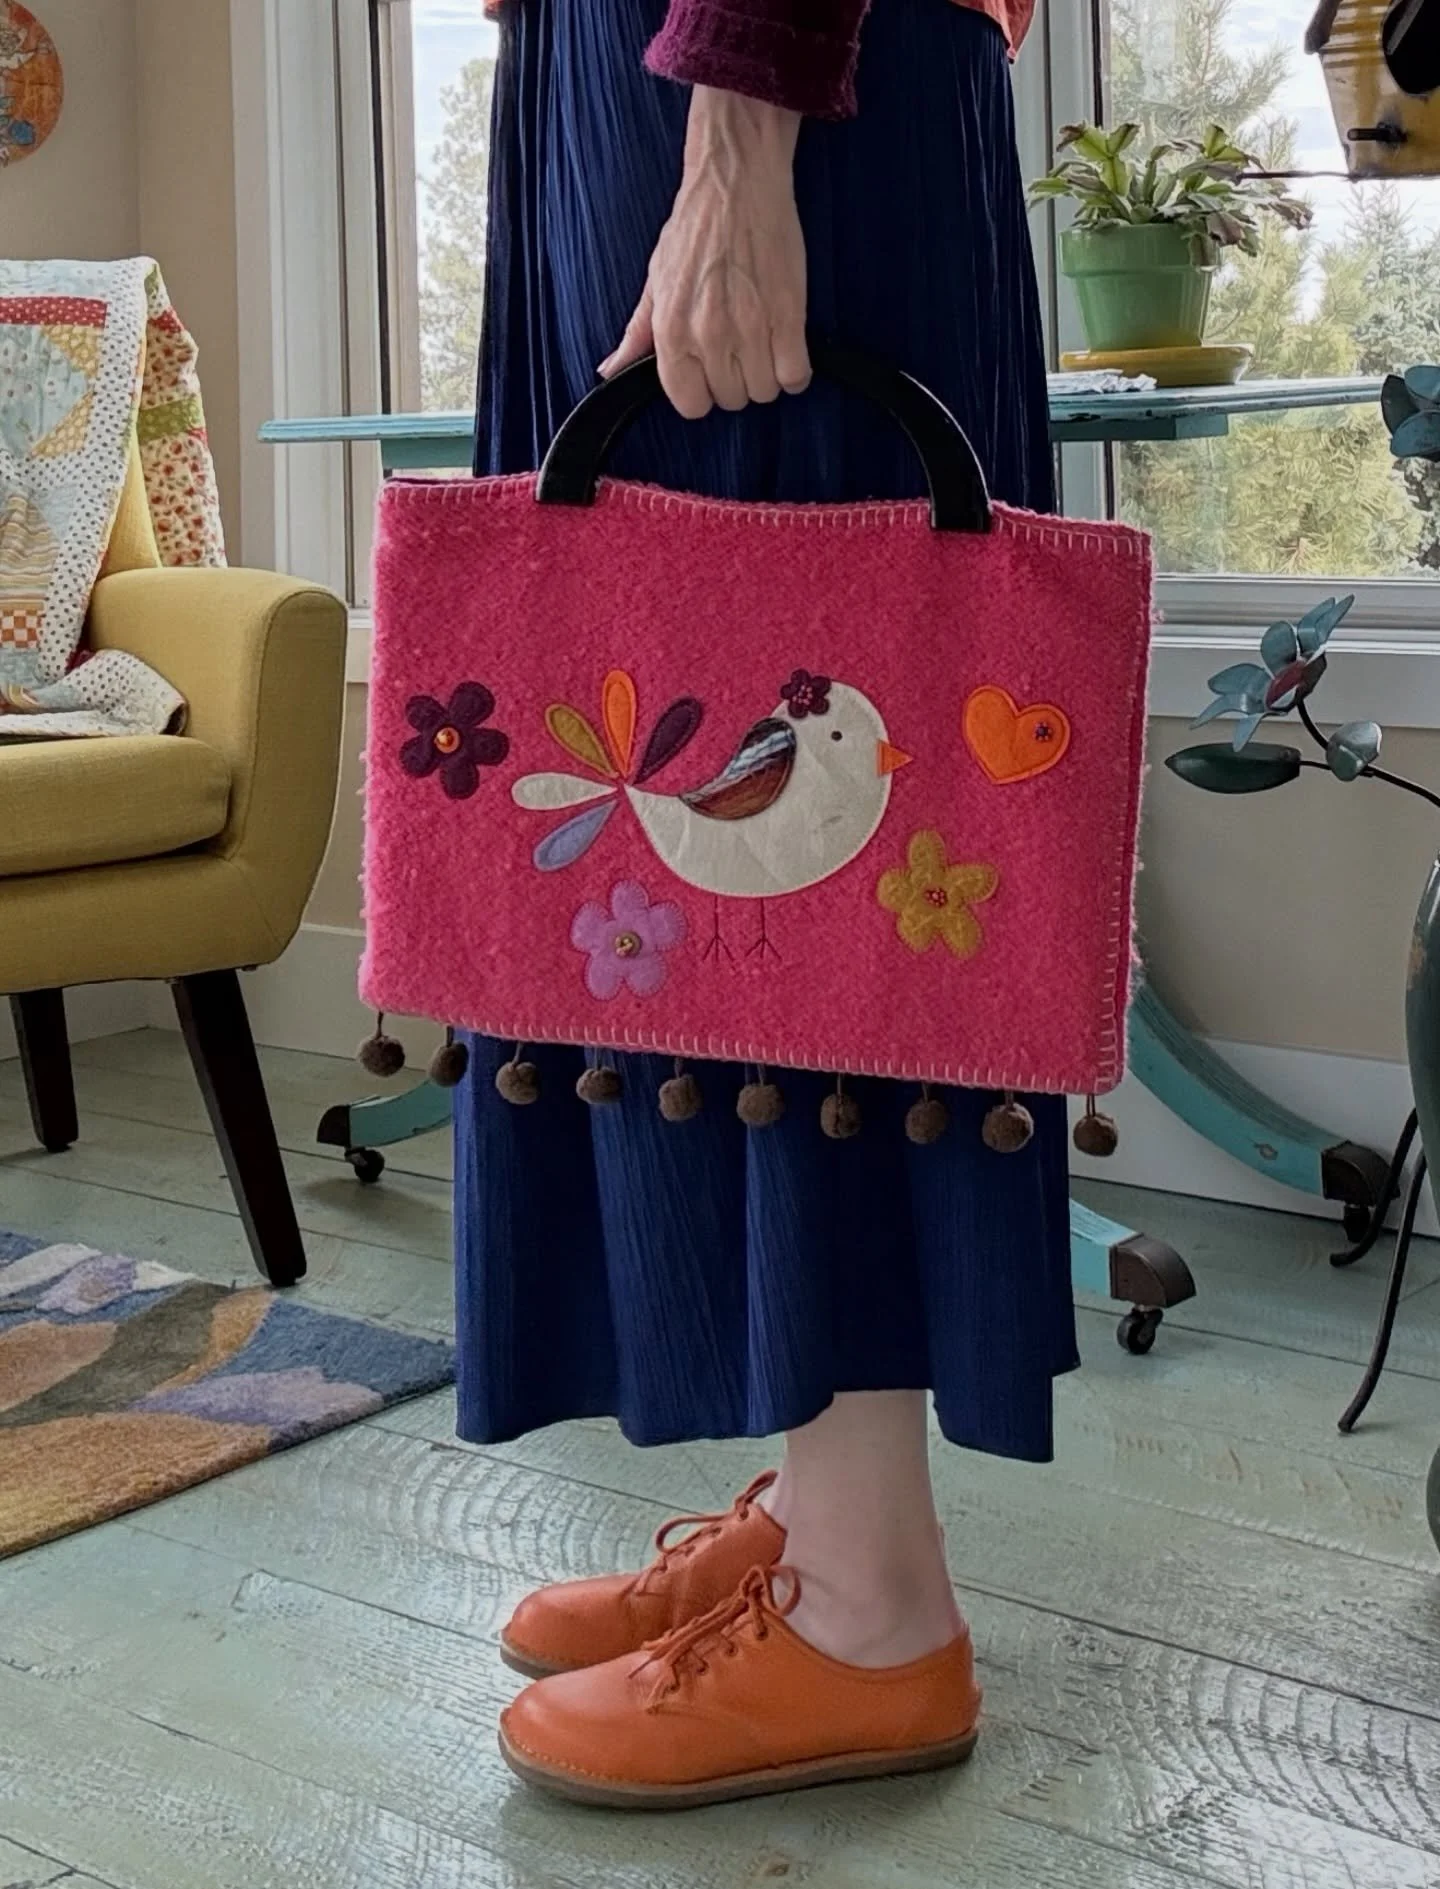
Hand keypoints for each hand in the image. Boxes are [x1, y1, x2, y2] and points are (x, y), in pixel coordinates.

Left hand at [600, 87, 810, 418]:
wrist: (737, 180)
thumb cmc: (696, 228)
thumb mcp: (656, 280)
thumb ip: (637, 334)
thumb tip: (610, 371)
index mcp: (672, 330)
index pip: (690, 404)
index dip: (703, 391)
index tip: (711, 370)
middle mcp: (709, 335)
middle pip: (731, 399)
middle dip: (737, 379)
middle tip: (740, 346)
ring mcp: (751, 327)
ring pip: (764, 392)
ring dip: (767, 374)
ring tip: (764, 341)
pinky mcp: (789, 315)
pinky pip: (795, 376)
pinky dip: (795, 369)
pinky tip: (787, 345)